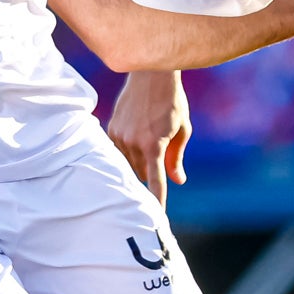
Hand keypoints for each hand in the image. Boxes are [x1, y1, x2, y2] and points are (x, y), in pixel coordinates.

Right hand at [108, 70, 190, 200]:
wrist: (151, 76)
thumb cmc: (172, 103)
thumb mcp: (182, 130)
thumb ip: (177, 158)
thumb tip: (178, 181)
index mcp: (155, 145)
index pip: (155, 181)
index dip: (156, 200)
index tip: (157, 217)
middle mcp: (134, 143)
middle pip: (141, 174)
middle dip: (150, 172)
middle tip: (160, 155)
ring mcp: (120, 137)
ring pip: (129, 163)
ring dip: (139, 160)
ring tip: (149, 138)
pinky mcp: (111, 130)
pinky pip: (119, 151)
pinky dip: (128, 150)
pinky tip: (136, 134)